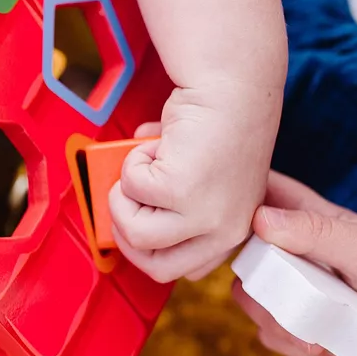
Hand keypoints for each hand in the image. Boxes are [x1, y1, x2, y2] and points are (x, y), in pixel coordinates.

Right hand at [109, 79, 281, 281]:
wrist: (232, 87)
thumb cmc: (221, 121)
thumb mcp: (204, 177)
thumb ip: (173, 198)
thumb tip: (127, 196)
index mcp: (233, 229)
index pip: (187, 269)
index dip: (153, 248)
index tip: (139, 223)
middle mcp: (224, 230)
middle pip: (157, 267)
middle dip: (128, 235)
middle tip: (123, 200)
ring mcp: (203, 215)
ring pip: (134, 233)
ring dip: (125, 195)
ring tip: (143, 164)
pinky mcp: (180, 191)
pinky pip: (131, 189)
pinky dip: (132, 161)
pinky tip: (157, 141)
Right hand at [232, 171, 356, 355]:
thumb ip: (317, 232)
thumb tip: (259, 219)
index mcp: (312, 231)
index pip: (262, 205)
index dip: (241, 212)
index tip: (242, 231)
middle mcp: (304, 268)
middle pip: (249, 276)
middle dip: (264, 298)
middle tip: (298, 307)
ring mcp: (310, 307)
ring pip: (264, 321)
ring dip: (289, 335)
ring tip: (329, 338)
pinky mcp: (320, 345)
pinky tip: (341, 353)